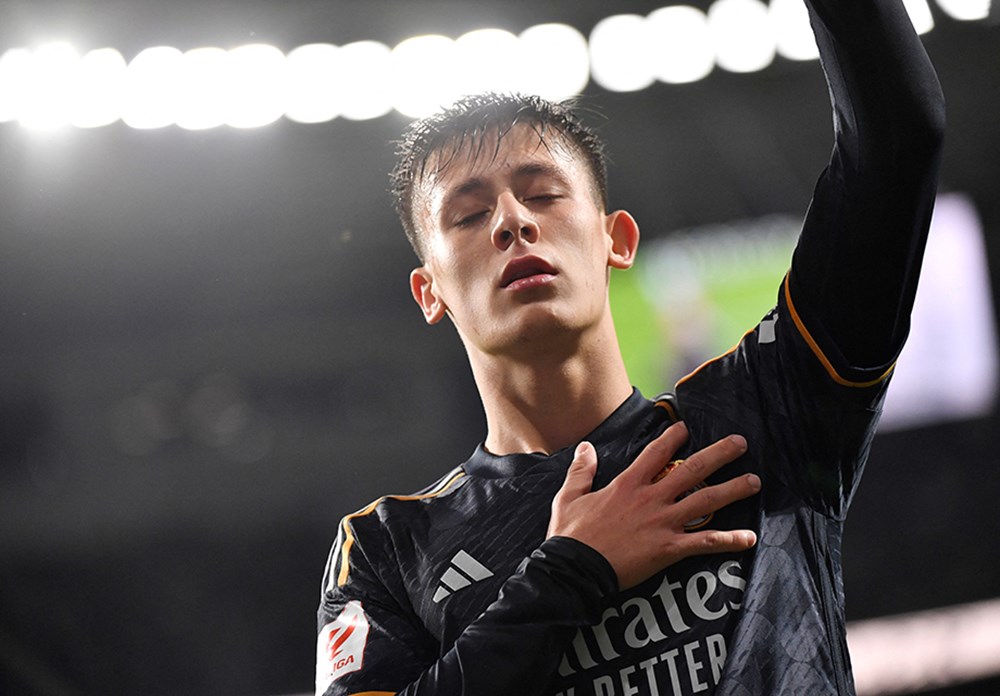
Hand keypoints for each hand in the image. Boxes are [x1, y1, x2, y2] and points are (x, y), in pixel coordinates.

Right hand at [547, 421, 759, 589]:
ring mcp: (662, 523)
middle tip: (740, 444)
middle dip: (719, 455)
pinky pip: (705, 543)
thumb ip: (581, 470)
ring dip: (732, 490)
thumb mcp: (568, 496)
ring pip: (705, 501)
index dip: (672, 438)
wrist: (575, 569)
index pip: (655, 453)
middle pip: (691, 470)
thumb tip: (585, 447)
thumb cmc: (570, 535)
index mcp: (627, 484)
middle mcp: (650, 498)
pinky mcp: (668, 549)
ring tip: (755, 482)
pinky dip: (729, 541)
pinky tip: (749, 538)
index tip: (687, 427)